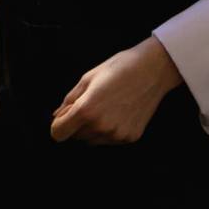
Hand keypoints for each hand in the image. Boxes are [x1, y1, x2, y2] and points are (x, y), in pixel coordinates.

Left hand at [50, 37, 182, 145]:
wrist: (151, 70)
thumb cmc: (118, 68)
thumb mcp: (87, 78)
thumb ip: (69, 100)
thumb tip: (56, 116)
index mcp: (86, 110)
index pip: (58, 133)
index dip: (58, 124)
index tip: (64, 116)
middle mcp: (101, 127)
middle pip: (76, 136)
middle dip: (76, 123)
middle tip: (90, 103)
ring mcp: (116, 134)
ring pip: (92, 139)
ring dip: (92, 128)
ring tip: (106, 106)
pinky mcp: (130, 137)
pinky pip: (110, 140)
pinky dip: (109, 130)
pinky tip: (118, 111)